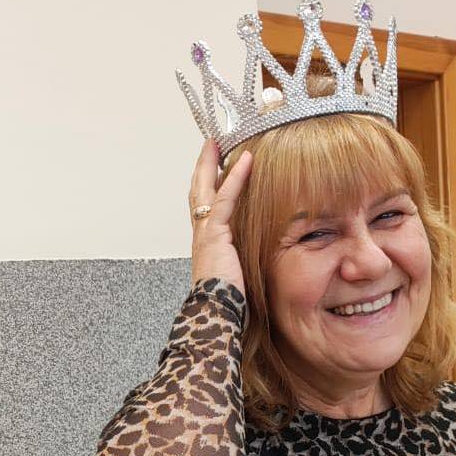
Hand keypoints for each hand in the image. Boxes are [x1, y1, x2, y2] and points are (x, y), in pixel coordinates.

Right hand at [189, 138, 252, 294]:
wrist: (215, 313)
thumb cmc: (227, 302)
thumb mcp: (238, 276)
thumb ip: (244, 261)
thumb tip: (258, 260)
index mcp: (206, 243)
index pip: (204, 207)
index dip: (207, 185)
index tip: (214, 166)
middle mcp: (201, 234)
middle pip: (197, 191)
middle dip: (204, 166)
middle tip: (210, 144)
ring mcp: (205, 232)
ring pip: (206, 189)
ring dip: (213, 163)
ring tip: (220, 142)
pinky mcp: (215, 233)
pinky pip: (225, 199)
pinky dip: (235, 177)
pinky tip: (245, 160)